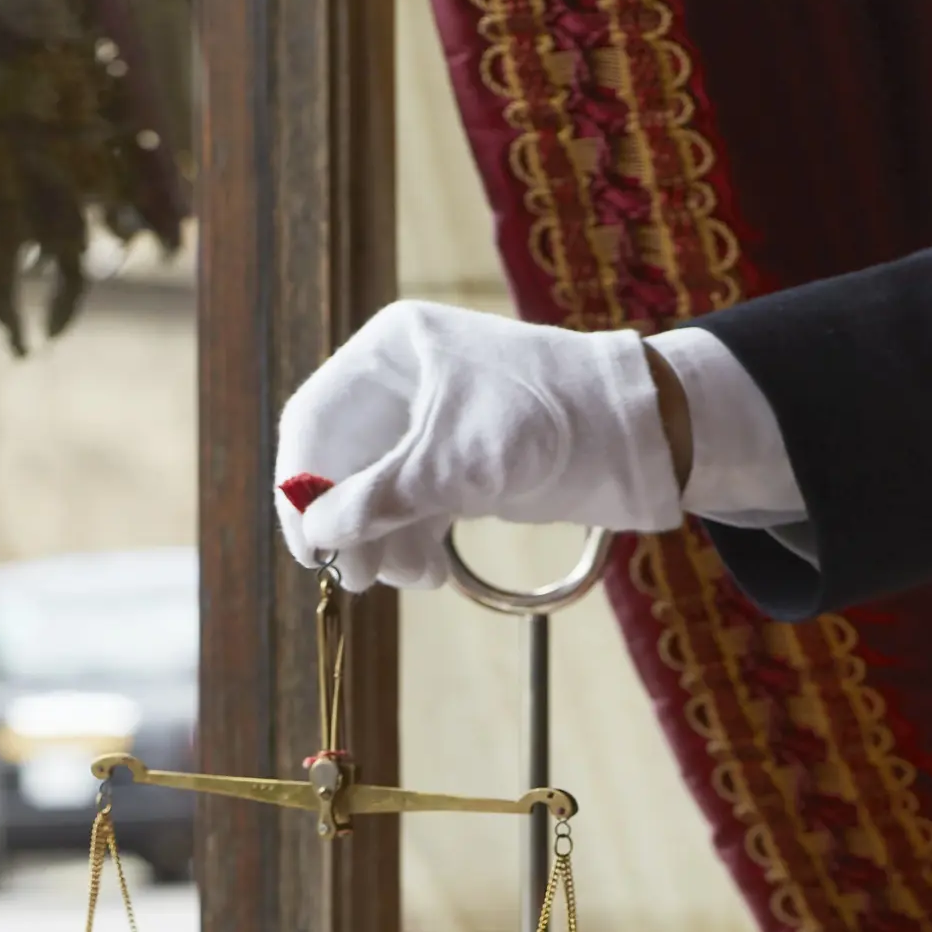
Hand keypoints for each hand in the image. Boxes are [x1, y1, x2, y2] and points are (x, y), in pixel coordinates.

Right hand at [274, 299, 683, 589]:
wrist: (631, 436)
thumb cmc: (546, 421)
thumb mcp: (453, 463)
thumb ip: (380, 499)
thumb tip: (319, 535)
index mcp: (391, 352)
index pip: (316, 418)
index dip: (300, 485)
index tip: (307, 546)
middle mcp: (403, 384)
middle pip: (341, 463)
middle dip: (348, 524)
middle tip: (357, 578)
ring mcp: (430, 426)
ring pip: (375, 494)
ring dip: (382, 543)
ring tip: (410, 579)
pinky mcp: (457, 463)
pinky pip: (411, 509)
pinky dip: (412, 543)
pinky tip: (428, 574)